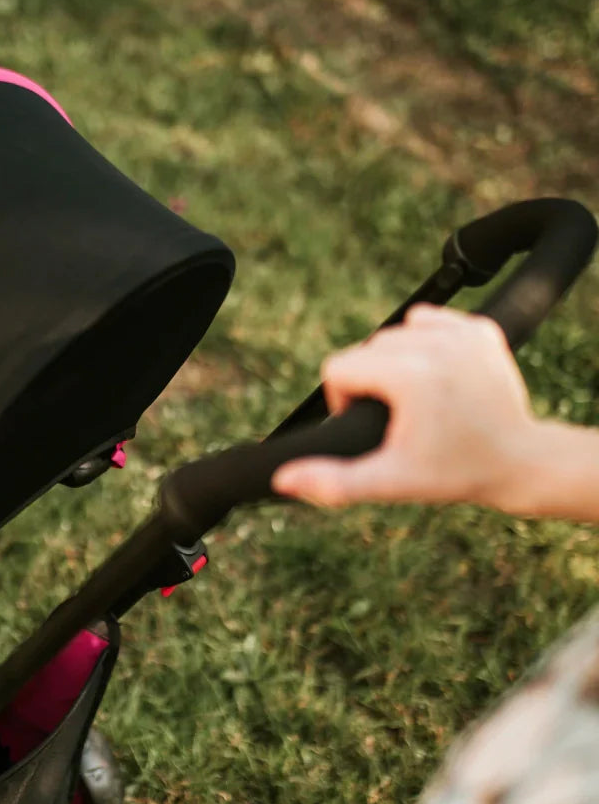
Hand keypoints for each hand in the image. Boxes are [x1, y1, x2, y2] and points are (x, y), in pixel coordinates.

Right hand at [271, 305, 540, 511]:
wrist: (521, 462)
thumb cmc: (454, 473)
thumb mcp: (390, 482)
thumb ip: (333, 480)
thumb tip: (283, 479)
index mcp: (409, 375)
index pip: (339, 366)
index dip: (345, 400)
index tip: (377, 425)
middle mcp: (435, 344)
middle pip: (365, 349)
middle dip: (371, 383)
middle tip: (403, 418)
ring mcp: (461, 332)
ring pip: (394, 334)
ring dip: (396, 362)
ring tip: (422, 399)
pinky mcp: (480, 328)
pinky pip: (428, 321)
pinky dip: (425, 345)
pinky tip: (441, 377)